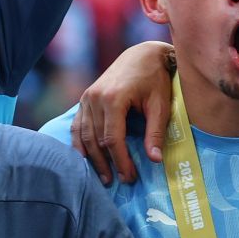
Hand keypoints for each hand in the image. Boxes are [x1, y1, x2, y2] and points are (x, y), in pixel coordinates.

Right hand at [72, 40, 175, 182]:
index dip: (121, 161)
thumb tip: (155, 160)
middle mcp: (94, 98)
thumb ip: (155, 132)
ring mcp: (86, 98)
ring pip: (83, 135)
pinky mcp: (84, 99)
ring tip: (103, 177)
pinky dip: (80, 144)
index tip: (130, 177)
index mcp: (113, 99)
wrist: (142, 55)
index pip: (112, 139)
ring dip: (91, 158)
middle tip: (118, 182)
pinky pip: (78, 126)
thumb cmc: (156, 79)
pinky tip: (86, 160)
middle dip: (106, 163)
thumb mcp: (160, 105)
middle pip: (95, 140)